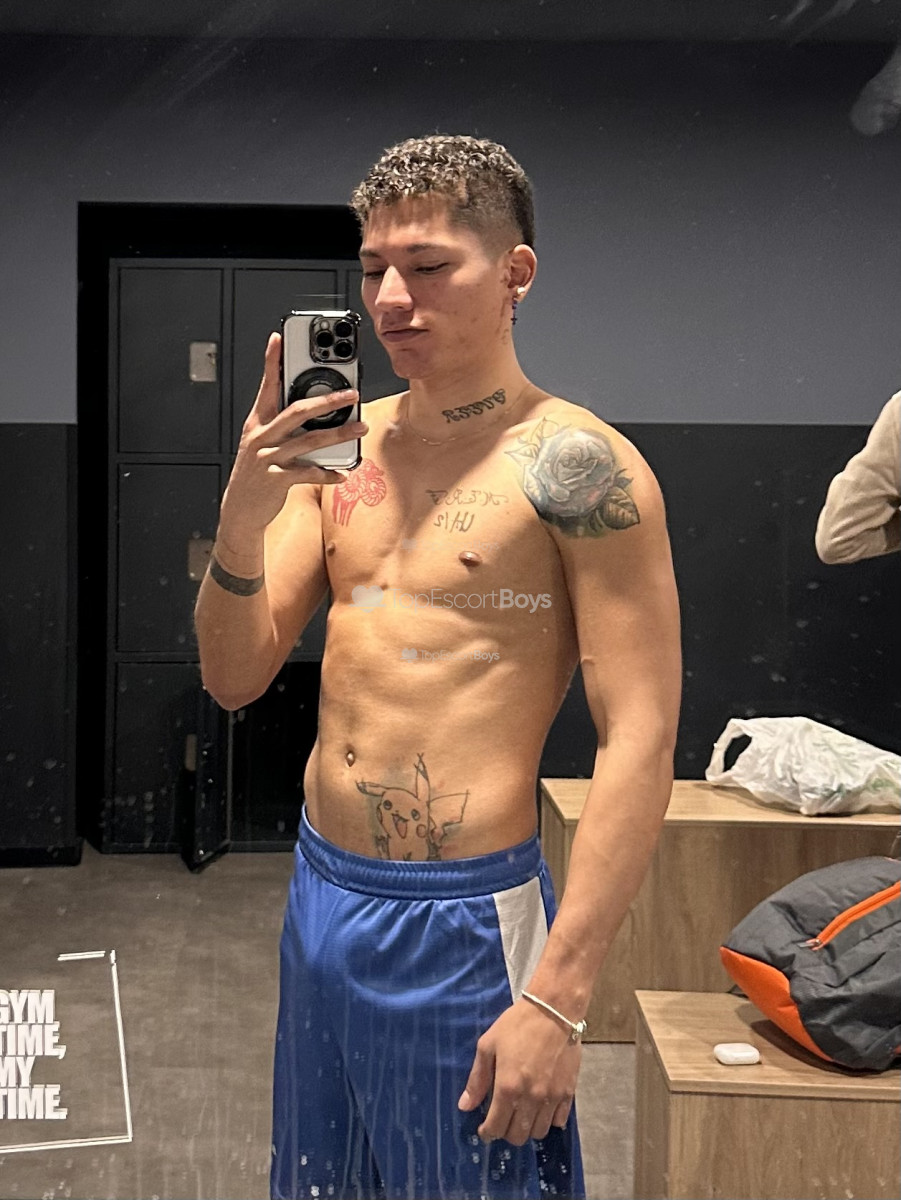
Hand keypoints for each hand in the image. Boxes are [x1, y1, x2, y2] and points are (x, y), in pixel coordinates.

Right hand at [220, 332, 367, 536]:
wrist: (239, 512)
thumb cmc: (257, 474)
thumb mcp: (262, 444)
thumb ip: (282, 425)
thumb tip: (314, 408)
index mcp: (257, 424)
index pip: (266, 387)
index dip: (271, 362)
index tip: (278, 339)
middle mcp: (261, 437)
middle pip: (296, 411)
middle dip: (327, 400)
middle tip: (351, 393)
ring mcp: (268, 458)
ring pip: (308, 441)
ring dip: (339, 434)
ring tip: (361, 428)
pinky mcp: (276, 480)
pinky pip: (308, 474)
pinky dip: (328, 473)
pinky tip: (343, 473)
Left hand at [457, 998, 580, 1145]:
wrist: (554, 1010)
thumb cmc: (517, 1024)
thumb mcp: (488, 1045)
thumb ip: (477, 1079)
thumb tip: (465, 1106)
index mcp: (508, 1088)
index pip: (496, 1127)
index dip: (487, 1133)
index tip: (484, 1130)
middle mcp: (530, 1099)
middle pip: (517, 1136)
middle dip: (506, 1132)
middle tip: (502, 1119)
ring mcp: (551, 1098)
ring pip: (539, 1132)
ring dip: (527, 1128)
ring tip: (521, 1115)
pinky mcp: (568, 1092)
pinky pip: (558, 1121)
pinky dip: (548, 1120)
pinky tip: (541, 1108)